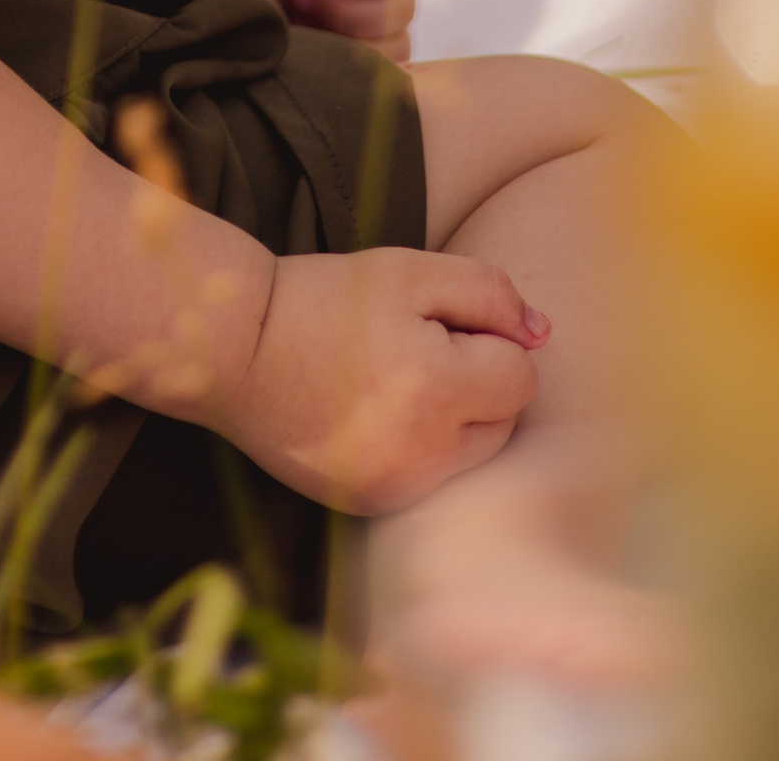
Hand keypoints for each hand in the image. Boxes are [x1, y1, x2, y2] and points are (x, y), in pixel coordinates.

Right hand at [216, 246, 547, 516]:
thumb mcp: (406, 272)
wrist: (235, 350)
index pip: (520, 375)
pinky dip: (421, 450)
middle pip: (504, 422)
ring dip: (455, 421)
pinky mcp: (374, 507)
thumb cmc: (323, 300)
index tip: (434, 324)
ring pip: (474, 457)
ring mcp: (399, 490)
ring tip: (394, 384)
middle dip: (477, 384)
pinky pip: (434, 480)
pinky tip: (376, 418)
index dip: (485, 339)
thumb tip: (543, 334)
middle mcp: (425, 454)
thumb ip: (487, 292)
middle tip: (413, 349)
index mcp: (437, 388)